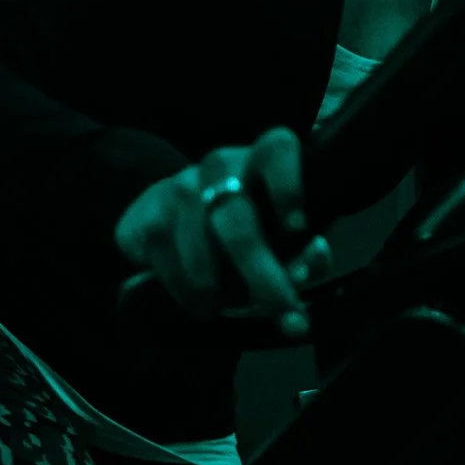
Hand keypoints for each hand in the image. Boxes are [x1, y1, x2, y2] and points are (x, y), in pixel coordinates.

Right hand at [114, 127, 333, 335]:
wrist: (171, 218)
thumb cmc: (246, 229)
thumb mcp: (283, 241)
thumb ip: (306, 254)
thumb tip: (315, 256)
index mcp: (263, 161)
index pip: (277, 150)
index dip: (288, 186)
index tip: (299, 227)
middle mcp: (221, 165)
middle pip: (238, 221)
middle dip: (263, 276)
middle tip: (285, 314)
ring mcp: (180, 188)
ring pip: (203, 251)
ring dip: (223, 291)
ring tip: (232, 304)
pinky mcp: (148, 216)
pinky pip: (173, 268)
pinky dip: (192, 295)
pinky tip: (203, 301)